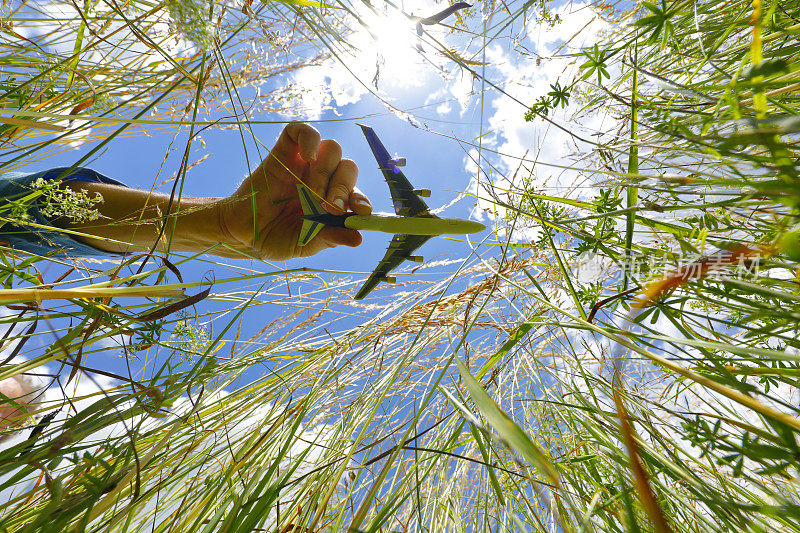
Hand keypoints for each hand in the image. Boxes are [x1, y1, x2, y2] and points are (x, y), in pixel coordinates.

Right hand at [217, 123, 371, 259]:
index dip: (361, 200)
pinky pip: (302, 131)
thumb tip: (358, 238)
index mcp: (332, 201)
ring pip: (332, 149)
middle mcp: (323, 180)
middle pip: (348, 168)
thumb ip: (330, 237)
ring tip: (312, 195)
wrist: (242, 232)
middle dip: (343, 188)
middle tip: (330, 207)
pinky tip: (308, 156)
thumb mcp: (306, 243)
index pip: (356, 193)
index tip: (361, 211)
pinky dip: (310, 138)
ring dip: (326, 172)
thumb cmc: (276, 238)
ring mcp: (304, 164)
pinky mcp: (284, 152)